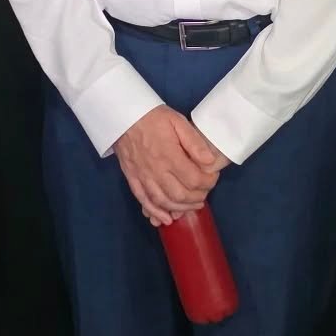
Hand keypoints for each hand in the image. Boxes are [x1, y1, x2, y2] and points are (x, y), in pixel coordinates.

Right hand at [115, 105, 222, 226]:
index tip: (212, 178)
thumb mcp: (178, 122)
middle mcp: (156, 170)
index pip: (194, 179)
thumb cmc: (153, 118)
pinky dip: (155, 213)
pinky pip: (144, 201)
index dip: (208, 183)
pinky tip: (165, 219)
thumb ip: (195, 143)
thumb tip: (210, 162)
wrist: (123, 117)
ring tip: (192, 206)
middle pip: (180, 195)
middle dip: (197, 199)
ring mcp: (143, 177)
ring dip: (180, 208)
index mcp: (169, 155)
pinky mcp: (133, 180)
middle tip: (204, 193)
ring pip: (163, 202)